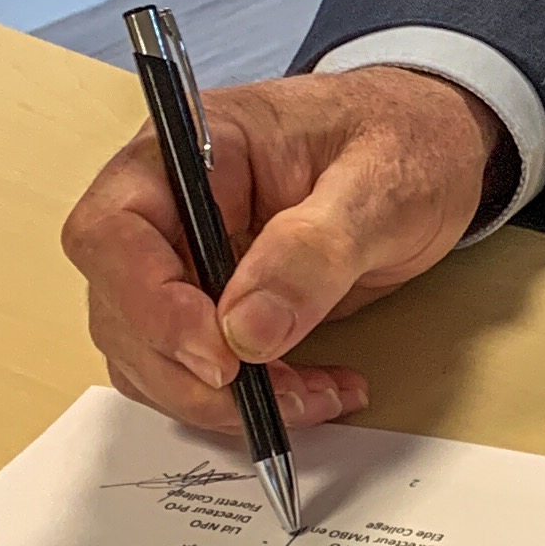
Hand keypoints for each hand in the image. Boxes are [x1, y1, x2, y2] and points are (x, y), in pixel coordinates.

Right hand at [61, 65, 506, 442]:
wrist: (429, 154)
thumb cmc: (402, 143)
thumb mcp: (380, 186)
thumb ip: (315, 248)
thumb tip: (246, 330)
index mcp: (192, 147)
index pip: (115, 228)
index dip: (149, 302)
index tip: (221, 358)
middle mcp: (168, 204)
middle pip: (119, 306)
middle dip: (187, 372)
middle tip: (275, 401)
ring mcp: (182, 259)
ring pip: (146, 354)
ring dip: (215, 400)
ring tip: (312, 396)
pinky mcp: (207, 305)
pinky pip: (190, 371)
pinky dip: (240, 402)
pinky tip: (310, 392)